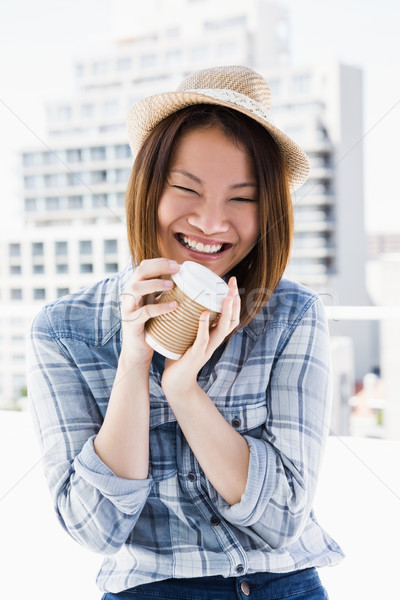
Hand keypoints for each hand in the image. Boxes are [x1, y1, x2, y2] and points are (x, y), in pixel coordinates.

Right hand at [120, 258, 179, 364]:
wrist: (137, 350)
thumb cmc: (149, 326)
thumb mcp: (155, 305)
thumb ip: (163, 293)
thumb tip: (185, 280)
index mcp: (135, 289)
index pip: (143, 267)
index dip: (159, 262)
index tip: (177, 264)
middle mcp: (129, 295)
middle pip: (139, 272)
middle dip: (158, 267)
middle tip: (176, 268)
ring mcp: (128, 308)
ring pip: (136, 288)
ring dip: (155, 283)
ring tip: (172, 285)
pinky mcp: (131, 323)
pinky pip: (144, 312)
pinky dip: (159, 307)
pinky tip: (174, 306)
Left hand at [161, 276, 239, 397]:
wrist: (175, 384)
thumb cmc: (179, 358)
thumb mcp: (188, 336)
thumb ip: (189, 321)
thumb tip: (181, 298)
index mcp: (214, 336)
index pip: (230, 315)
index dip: (233, 299)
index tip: (230, 282)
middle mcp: (215, 342)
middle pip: (232, 319)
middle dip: (234, 300)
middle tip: (232, 283)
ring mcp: (207, 349)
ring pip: (222, 329)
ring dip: (226, 311)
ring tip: (227, 296)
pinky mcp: (196, 355)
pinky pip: (203, 339)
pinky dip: (204, 326)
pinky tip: (203, 313)